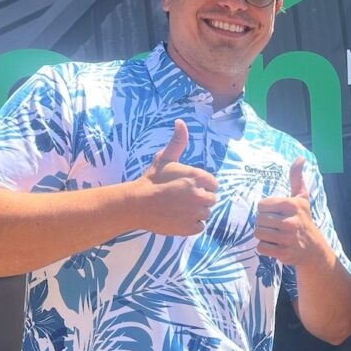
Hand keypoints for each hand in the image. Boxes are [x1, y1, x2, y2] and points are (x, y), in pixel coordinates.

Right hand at [134, 120, 217, 236]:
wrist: (137, 204)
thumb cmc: (151, 180)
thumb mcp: (165, 158)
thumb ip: (178, 141)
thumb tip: (180, 122)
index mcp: (198, 177)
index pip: (213, 184)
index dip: (202, 185)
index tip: (188, 187)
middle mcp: (200, 195)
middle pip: (211, 199)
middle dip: (200, 199)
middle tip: (182, 199)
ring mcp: (196, 213)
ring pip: (206, 214)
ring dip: (196, 212)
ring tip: (179, 209)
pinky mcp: (190, 228)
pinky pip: (200, 227)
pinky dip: (192, 225)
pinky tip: (179, 219)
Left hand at [254, 158, 325, 265]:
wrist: (313, 248)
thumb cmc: (303, 219)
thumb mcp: (302, 197)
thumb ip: (296, 177)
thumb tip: (300, 158)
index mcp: (292, 205)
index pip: (261, 205)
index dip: (265, 209)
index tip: (275, 213)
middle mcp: (291, 222)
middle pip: (258, 220)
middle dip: (263, 223)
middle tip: (274, 225)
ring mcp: (287, 239)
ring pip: (258, 233)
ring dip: (263, 235)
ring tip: (274, 234)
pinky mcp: (283, 253)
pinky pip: (261, 248)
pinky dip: (265, 247)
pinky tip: (276, 244)